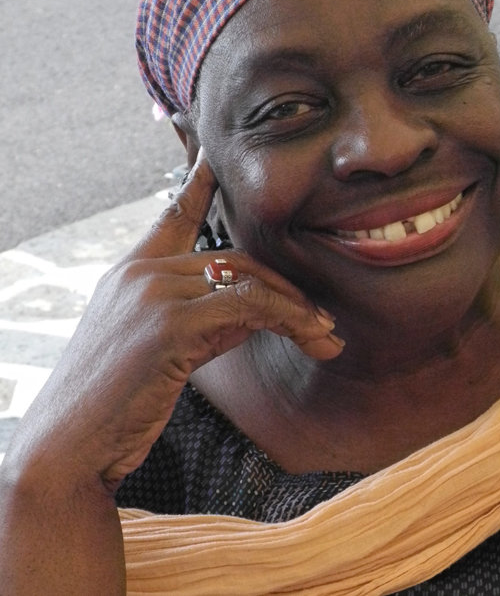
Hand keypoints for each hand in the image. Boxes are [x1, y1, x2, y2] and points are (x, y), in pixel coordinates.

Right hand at [6, 151, 343, 490]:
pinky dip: (288, 319)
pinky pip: (248, 307)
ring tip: (326, 336)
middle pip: (235, 259)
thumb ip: (207, 319)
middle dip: (285, 290)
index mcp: (132, 269)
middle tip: (322, 321)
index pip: (173, 214)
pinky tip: (311, 336)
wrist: (67, 447)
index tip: (213, 158)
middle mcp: (141, 270)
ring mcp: (154, 290)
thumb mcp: (162, 347)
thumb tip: (262, 311)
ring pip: (248, 281)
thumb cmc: (114, 401)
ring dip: (296, 309)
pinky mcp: (169, 322)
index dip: (198, 185)